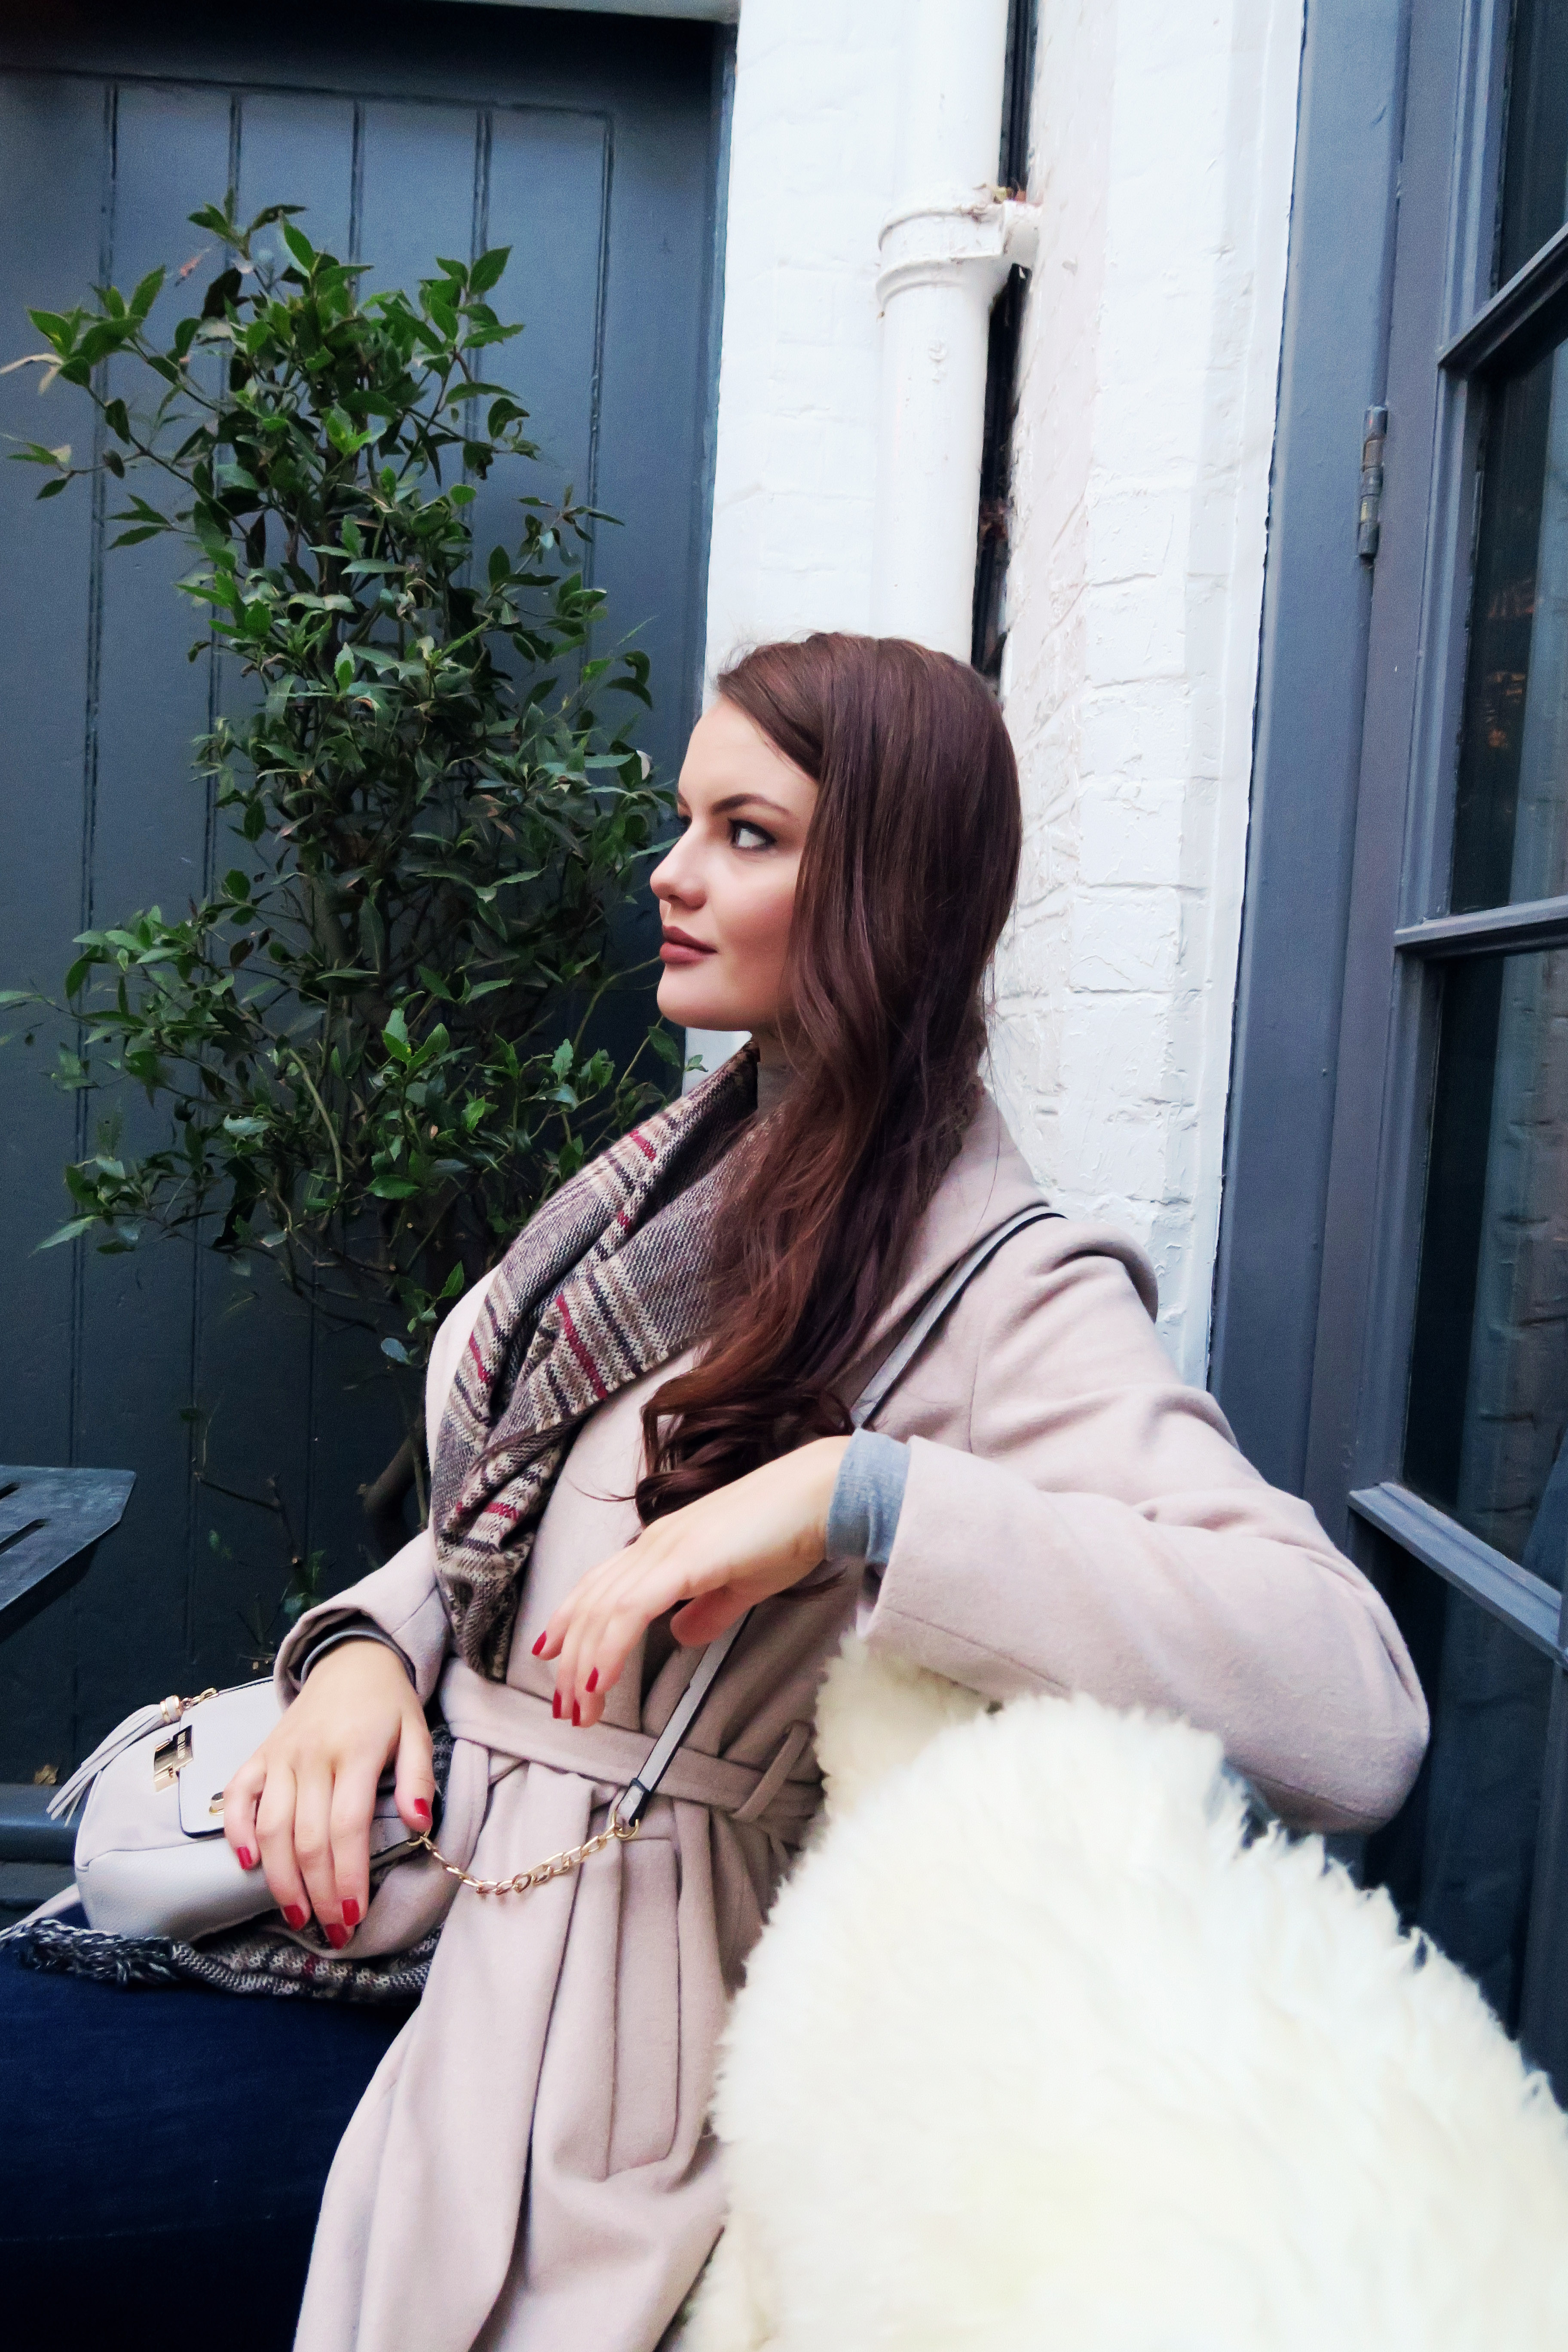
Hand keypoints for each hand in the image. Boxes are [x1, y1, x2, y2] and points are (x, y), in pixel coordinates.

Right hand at [221, 1640, 432, 1942]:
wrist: (352, 1660)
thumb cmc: (388, 1705)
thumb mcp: (417, 1732)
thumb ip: (419, 1778)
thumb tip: (418, 1824)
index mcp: (357, 1751)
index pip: (348, 1826)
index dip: (348, 1877)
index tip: (354, 1917)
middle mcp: (313, 1756)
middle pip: (308, 1837)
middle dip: (318, 1893)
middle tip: (331, 1932)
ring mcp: (281, 1755)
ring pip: (270, 1826)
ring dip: (280, 1878)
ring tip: (297, 1915)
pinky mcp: (260, 1753)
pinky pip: (238, 1794)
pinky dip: (236, 1830)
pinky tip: (246, 1864)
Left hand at [536, 1435, 850, 1728]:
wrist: (820, 1496)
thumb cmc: (789, 1533)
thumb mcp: (741, 1583)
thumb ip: (708, 1610)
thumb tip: (680, 1636)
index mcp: (663, 1546)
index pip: (600, 1585)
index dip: (571, 1621)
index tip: (553, 1658)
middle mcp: (654, 1544)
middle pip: (593, 1604)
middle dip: (571, 1660)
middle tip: (566, 1708)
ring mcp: (665, 1549)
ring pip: (603, 1611)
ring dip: (584, 1665)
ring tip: (580, 1710)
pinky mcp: (683, 1561)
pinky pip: (630, 1610)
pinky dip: (608, 1648)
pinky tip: (599, 1681)